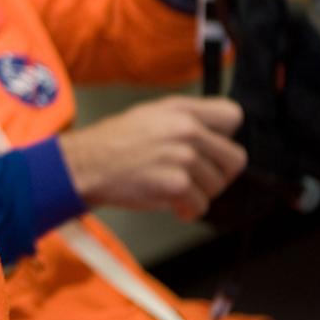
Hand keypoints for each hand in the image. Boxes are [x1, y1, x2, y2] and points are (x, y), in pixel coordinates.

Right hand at [58, 95, 246, 219]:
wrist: (84, 165)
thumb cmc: (112, 143)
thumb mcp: (149, 114)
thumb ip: (185, 119)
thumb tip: (218, 134)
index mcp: (181, 109)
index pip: (232, 115)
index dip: (223, 135)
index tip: (210, 148)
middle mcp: (186, 129)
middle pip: (234, 159)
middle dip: (216, 173)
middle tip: (192, 177)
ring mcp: (184, 157)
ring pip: (217, 186)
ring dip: (197, 194)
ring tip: (171, 188)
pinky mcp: (177, 184)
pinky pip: (200, 205)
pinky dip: (186, 210)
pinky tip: (168, 202)